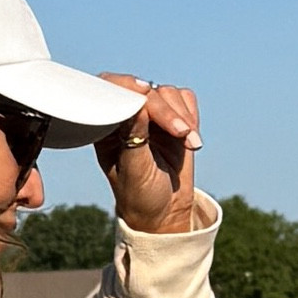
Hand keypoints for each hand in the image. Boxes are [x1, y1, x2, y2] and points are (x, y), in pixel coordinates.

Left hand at [96, 77, 205, 233]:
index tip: (144, 92)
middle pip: (146, 92)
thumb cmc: (140, 194)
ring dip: (183, 116)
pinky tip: (191, 140)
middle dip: (166, 111)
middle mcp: (127, 115)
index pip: (111, 92)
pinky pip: (185, 99)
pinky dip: (192, 116)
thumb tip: (138, 107)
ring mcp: (152, 114)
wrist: (165, 210)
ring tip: (189, 144)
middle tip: (181, 133)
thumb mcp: (135, 171)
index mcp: (105, 126)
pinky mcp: (174, 116)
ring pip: (168, 93)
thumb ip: (134, 139)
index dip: (126, 86)